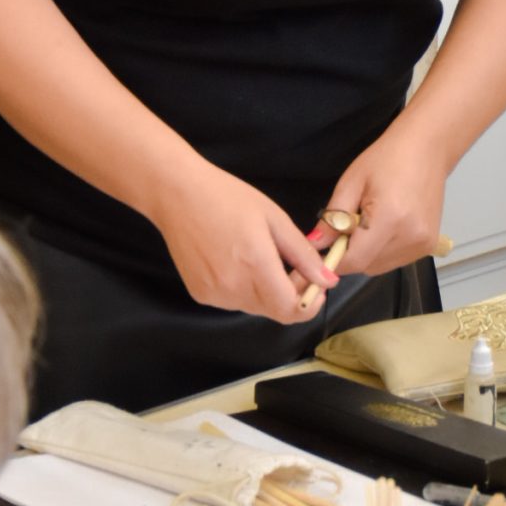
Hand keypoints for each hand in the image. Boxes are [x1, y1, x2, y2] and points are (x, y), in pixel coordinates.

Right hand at [152, 157, 335, 323]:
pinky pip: (233, 302)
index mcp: (256, 266)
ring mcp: (214, 294)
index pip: (291, 310)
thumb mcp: (274, 219)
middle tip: (293, 268)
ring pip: (255, 308)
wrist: (177, 194)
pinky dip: (245, 289)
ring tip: (263, 259)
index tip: (316, 288)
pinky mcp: (199, 294)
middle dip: (291, 296)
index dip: (309, 304)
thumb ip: (303, 254)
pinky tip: (238, 262)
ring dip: (268, 293)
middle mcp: (233, 287)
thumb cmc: (227, 197)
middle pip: (275, 311)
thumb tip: (328, 280)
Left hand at [317, 122, 448, 279]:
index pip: (355, 261)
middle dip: (351, 254)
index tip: (326, 247)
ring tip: (372, 222)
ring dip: (368, 253)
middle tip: (351, 225)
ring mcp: (424, 244)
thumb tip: (315, 244)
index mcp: (390, 219)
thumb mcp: (351, 182)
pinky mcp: (430, 245)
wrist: (427, 148)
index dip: (335, 259)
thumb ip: (333, 218)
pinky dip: (384, 251)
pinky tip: (387, 226)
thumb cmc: (387, 158)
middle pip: (367, 267)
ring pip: (381, 266)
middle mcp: (411, 237)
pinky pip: (396, 260)